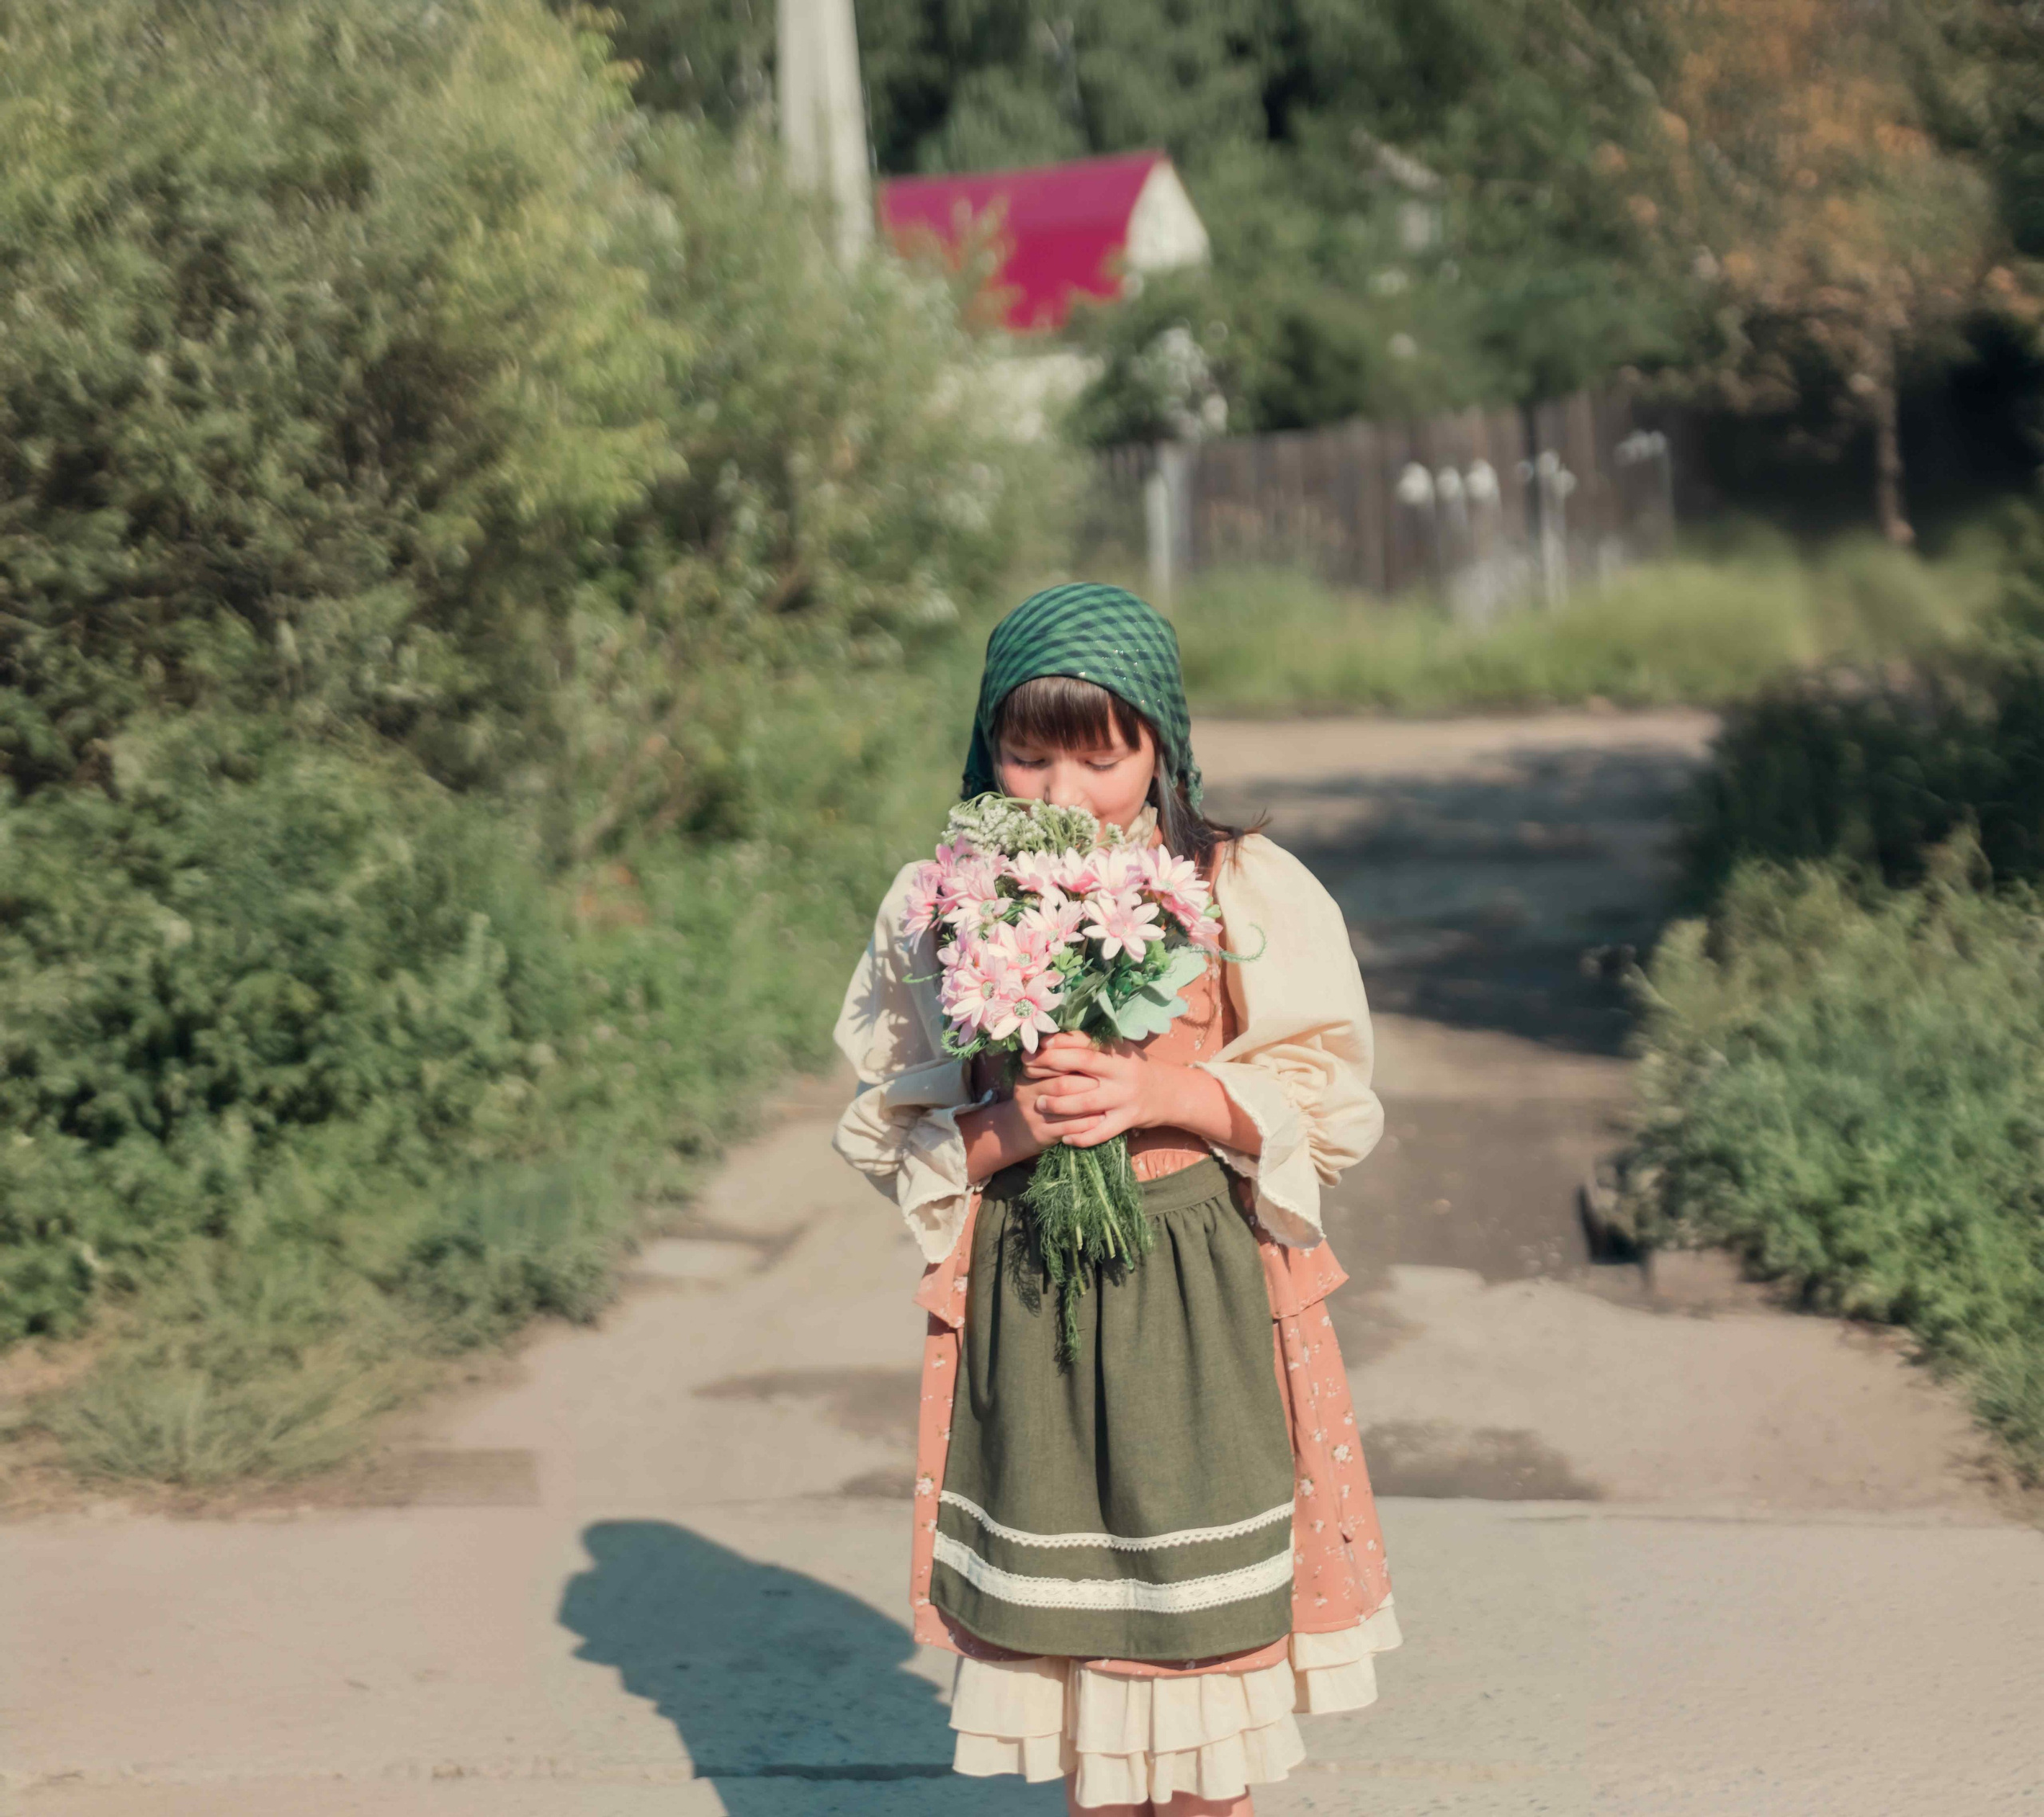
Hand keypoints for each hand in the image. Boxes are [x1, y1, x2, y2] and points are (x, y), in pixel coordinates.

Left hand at [1018, 1032, 1165, 1148]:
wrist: (1170, 1092)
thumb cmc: (1134, 1067)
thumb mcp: (1117, 1050)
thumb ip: (1089, 1044)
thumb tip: (1051, 1039)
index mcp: (1115, 1052)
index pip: (1079, 1045)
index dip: (1053, 1048)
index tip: (1031, 1051)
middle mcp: (1119, 1073)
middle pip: (1079, 1069)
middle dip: (1048, 1071)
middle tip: (1027, 1075)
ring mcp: (1124, 1098)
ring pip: (1084, 1103)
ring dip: (1058, 1105)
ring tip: (1039, 1105)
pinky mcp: (1128, 1120)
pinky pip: (1100, 1132)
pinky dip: (1081, 1137)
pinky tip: (1065, 1138)